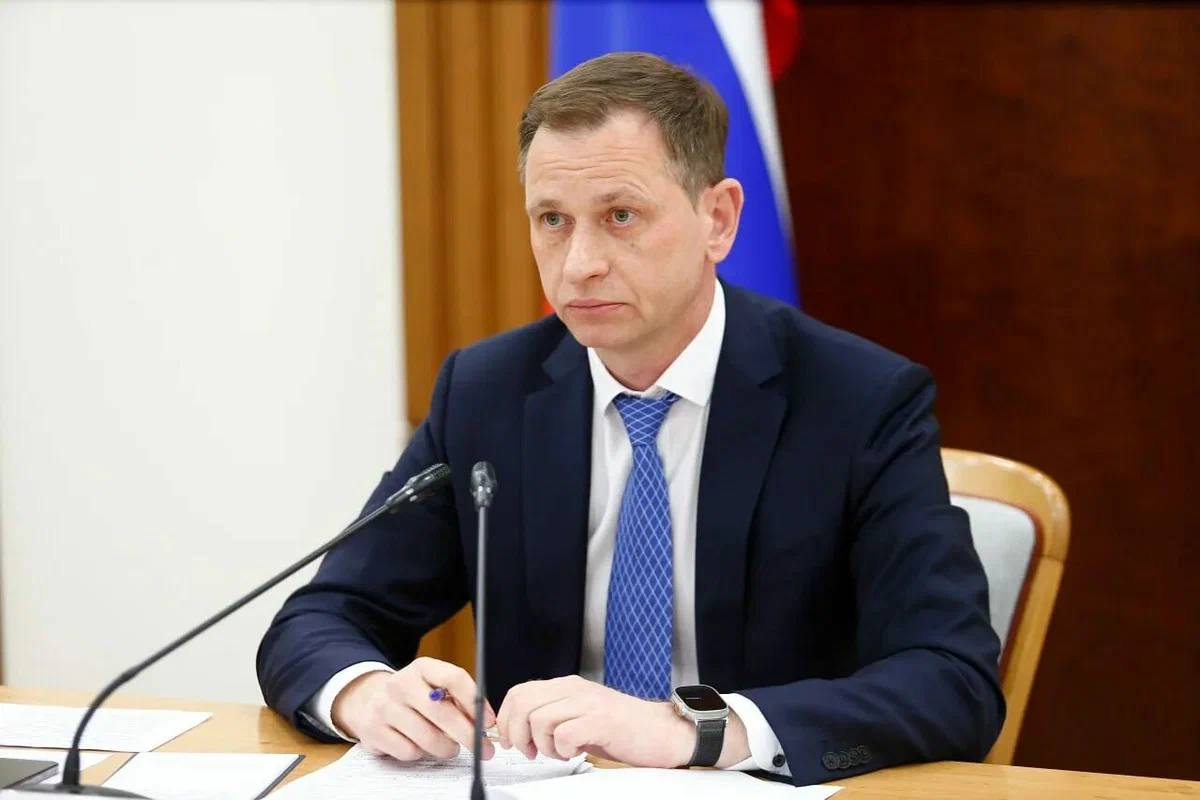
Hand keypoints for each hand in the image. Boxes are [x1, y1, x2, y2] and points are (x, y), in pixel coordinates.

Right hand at [331, 657, 495, 761]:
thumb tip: (484, 720)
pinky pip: (409, 751)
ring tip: (450, 748)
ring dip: (446, 748)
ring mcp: (385, 707)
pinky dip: (421, 754)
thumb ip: (458, 698)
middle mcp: (401, 684)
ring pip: (427, 737)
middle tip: (484, 749)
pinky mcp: (374, 731)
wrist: (369, 701)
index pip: (454, 678)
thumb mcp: (434, 686)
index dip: (476, 702)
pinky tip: (421, 745)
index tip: (489, 721)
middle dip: (468, 734)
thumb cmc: (413, 697)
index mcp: (422, 667)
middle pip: (442, 712)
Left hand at [497, 675, 738, 766]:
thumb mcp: (581, 716)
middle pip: (523, 703)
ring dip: (544, 745)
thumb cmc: (623, 729)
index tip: (511, 739)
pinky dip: (563, 750)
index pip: (519, 692)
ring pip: (540, 719)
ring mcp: (588, 703)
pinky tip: (577, 752)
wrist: (663, 731)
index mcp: (568, 686)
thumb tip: (518, 729)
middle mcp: (575, 689)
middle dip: (518, 733)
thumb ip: (553, 716)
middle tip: (532, 751)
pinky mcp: (601, 721)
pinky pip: (564, 734)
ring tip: (561, 753)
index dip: (507, 718)